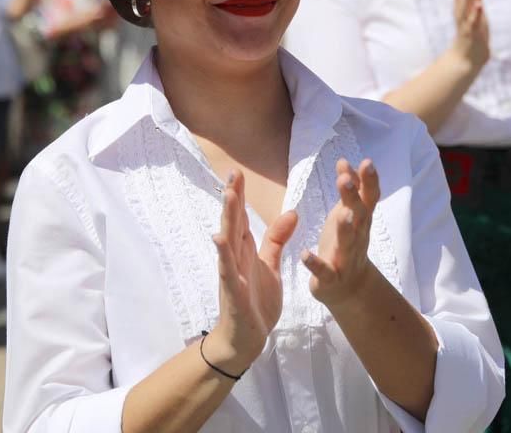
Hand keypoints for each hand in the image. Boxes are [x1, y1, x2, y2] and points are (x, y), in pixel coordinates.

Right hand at [208, 170, 298, 373]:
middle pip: (233, 223)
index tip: (238, 172)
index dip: (240, 196)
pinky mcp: (233, 292)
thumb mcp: (271, 265)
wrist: (247, 338)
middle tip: (232, 174)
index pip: (241, 218)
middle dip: (233, 199)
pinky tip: (219, 239)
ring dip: (228, 219)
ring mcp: (232, 274)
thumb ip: (277, 239)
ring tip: (229, 196)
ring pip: (228, 242)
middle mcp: (235, 258)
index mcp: (244, 250)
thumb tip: (292, 211)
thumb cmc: (256, 301)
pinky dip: (223, 254)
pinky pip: (228, 270)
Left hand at [302, 158, 379, 307]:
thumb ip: (349, 189)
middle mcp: (358, 238)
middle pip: (359, 216)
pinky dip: (315, 264)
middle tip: (345, 180)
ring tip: (342, 214)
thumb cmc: (347, 242)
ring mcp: (346, 259)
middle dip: (353, 198)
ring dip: (345, 229)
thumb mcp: (349, 214)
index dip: (369, 181)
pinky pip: (324, 272)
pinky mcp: (331, 278)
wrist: (350, 288)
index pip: (369, 198)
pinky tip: (304, 254)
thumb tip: (344, 161)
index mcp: (362, 221)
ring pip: (348, 243)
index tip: (367, 162)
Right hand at [451, 0, 491, 69]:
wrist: (467, 58)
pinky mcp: (471, 33)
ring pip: (466, 2)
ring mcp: (465, 20)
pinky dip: (474, 12)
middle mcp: (461, 9)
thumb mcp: (477, 6)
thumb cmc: (473, 29)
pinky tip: (479, 4)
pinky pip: (472, 21)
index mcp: (461, 3)